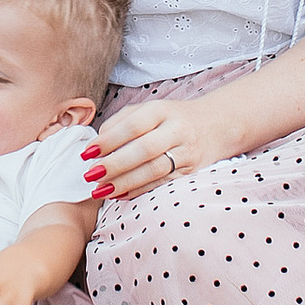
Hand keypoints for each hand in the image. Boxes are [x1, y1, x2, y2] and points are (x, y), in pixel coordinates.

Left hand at [87, 79, 257, 204]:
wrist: (216, 125)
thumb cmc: (172, 118)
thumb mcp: (149, 110)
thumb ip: (122, 121)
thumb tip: (98, 143)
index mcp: (162, 110)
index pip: (133, 125)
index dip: (109, 140)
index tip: (88, 153)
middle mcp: (177, 130)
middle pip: (144, 149)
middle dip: (115, 164)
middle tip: (91, 175)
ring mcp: (187, 152)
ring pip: (154, 170)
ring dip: (125, 182)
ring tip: (101, 189)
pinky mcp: (191, 171)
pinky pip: (163, 183)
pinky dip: (140, 190)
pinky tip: (120, 194)